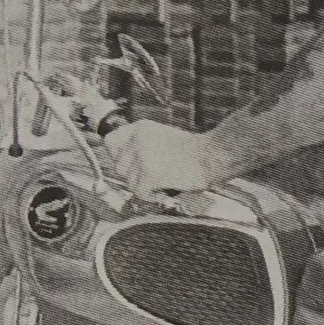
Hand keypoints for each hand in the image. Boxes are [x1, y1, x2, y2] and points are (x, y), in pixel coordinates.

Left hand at [105, 121, 222, 197]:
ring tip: (165, 181)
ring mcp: (142, 157)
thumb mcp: (162, 137)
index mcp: (140, 128)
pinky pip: (140, 193)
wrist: (212, 156)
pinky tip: (165, 189)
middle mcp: (137, 140)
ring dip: (144, 187)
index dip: (117, 155)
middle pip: (118, 166)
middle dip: (133, 176)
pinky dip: (152, 196)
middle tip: (152, 177)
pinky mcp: (149, 174)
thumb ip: (142, 145)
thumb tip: (124, 162)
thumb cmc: (194, 151)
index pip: (110, 141)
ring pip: (129, 182)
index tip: (129, 164)